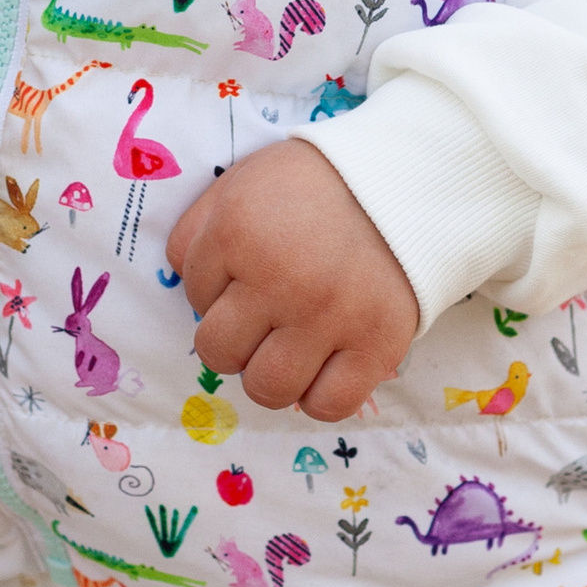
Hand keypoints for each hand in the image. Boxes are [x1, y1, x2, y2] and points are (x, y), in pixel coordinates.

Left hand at [166, 139, 419, 421]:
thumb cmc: (315, 184)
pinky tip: (326, 365)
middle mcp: (278, 278)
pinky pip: (326, 406)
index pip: (192, 296)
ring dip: (272, 374)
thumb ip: (200, 228)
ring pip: (267, 388)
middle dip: (234, 339)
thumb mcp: (242, 182)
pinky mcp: (377, 344)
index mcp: (236, 231)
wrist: (406, 181)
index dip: (215, 290)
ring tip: (292, 346)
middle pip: (218, 352)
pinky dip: (320, 395)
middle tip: (264, 318)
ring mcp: (328, 316)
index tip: (246, 277)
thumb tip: (180, 279)